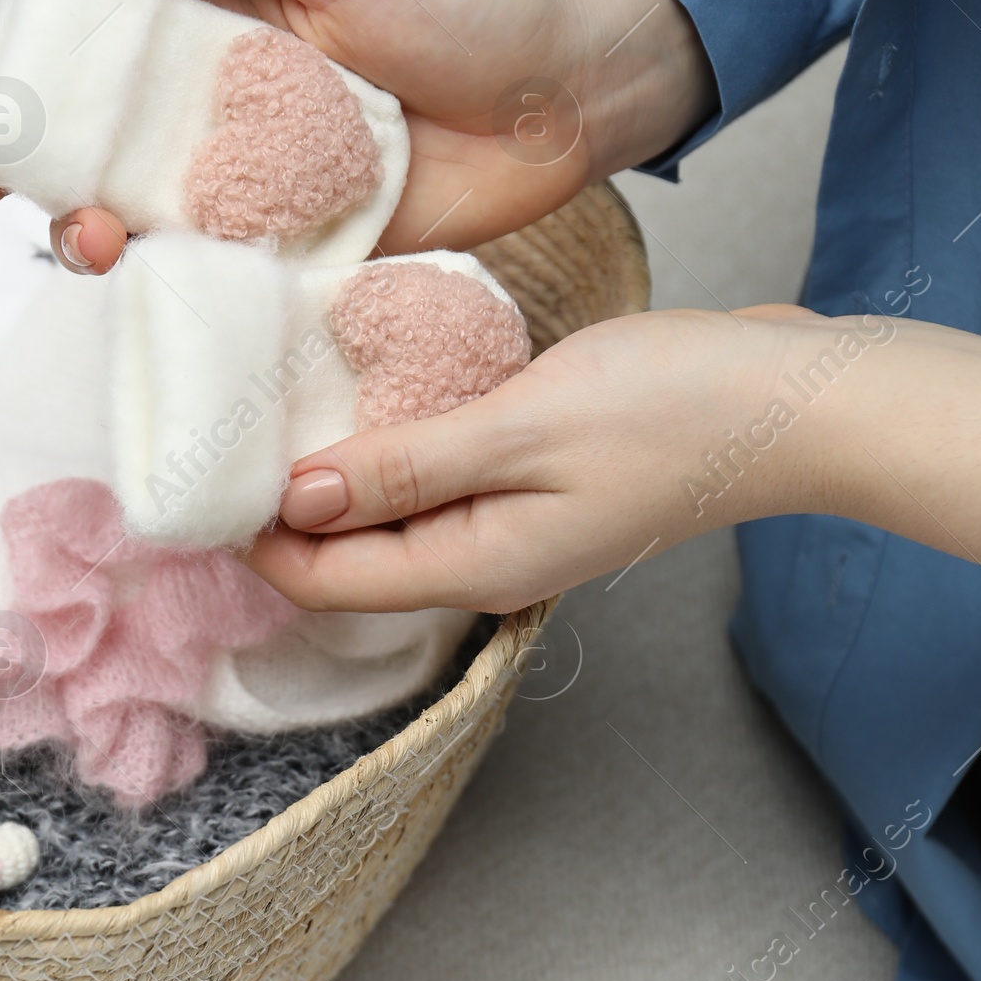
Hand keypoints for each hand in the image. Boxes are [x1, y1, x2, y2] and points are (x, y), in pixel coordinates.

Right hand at [0, 0, 714, 268]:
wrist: (563, 93)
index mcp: (205, 23)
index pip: (78, 48)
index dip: (2, 72)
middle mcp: (212, 111)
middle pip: (81, 146)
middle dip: (5, 175)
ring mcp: (249, 191)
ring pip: (137, 224)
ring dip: (86, 238)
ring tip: (85, 245)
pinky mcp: (298, 259)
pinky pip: (219, 287)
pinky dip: (175, 304)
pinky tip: (148, 308)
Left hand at [244, 307, 980, 612]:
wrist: (796, 403)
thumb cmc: (676, 408)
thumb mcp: (520, 424)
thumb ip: (405, 462)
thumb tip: (298, 496)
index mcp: (473, 566)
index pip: (325, 578)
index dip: (248, 539)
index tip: (184, 481)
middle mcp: (486, 565)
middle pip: (350, 560)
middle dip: (277, 516)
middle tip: (206, 441)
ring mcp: (516, 532)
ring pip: (391, 522)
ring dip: (331, 481)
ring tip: (264, 418)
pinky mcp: (540, 489)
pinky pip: (437, 486)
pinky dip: (390, 455)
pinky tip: (365, 404)